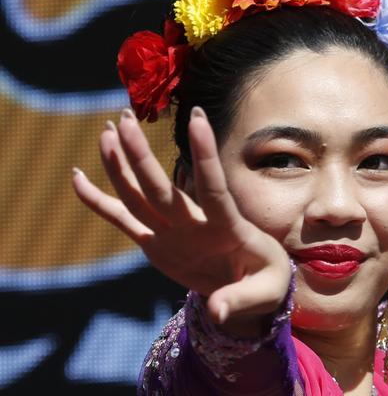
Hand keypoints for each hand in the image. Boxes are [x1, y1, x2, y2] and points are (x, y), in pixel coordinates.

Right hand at [72, 107, 290, 326]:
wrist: (251, 286)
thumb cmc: (265, 283)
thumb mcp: (264, 292)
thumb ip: (240, 300)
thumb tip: (218, 311)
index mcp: (228, 228)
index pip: (213, 188)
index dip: (205, 156)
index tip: (198, 119)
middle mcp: (196, 224)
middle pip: (162, 189)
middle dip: (142, 156)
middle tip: (124, 119)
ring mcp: (174, 232)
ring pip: (141, 196)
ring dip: (122, 166)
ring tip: (107, 131)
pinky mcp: (157, 243)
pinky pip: (125, 219)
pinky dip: (100, 202)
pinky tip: (78, 179)